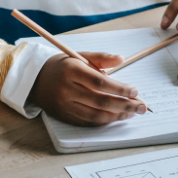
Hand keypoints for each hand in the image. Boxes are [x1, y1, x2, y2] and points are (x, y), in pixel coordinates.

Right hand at [28, 52, 147, 125]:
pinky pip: (87, 122)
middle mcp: (67, 89)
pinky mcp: (64, 116)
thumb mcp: (79, 56)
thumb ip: (101, 58)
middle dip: (125, 105)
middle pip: (101, 101)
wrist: (35, 79)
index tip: (135, 91)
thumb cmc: (62, 66)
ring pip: (96, 115)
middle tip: (142, 107)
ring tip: (132, 113)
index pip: (100, 82)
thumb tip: (121, 59)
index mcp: (71, 70)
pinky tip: (116, 117)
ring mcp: (64, 105)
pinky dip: (104, 121)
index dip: (120, 88)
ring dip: (117, 115)